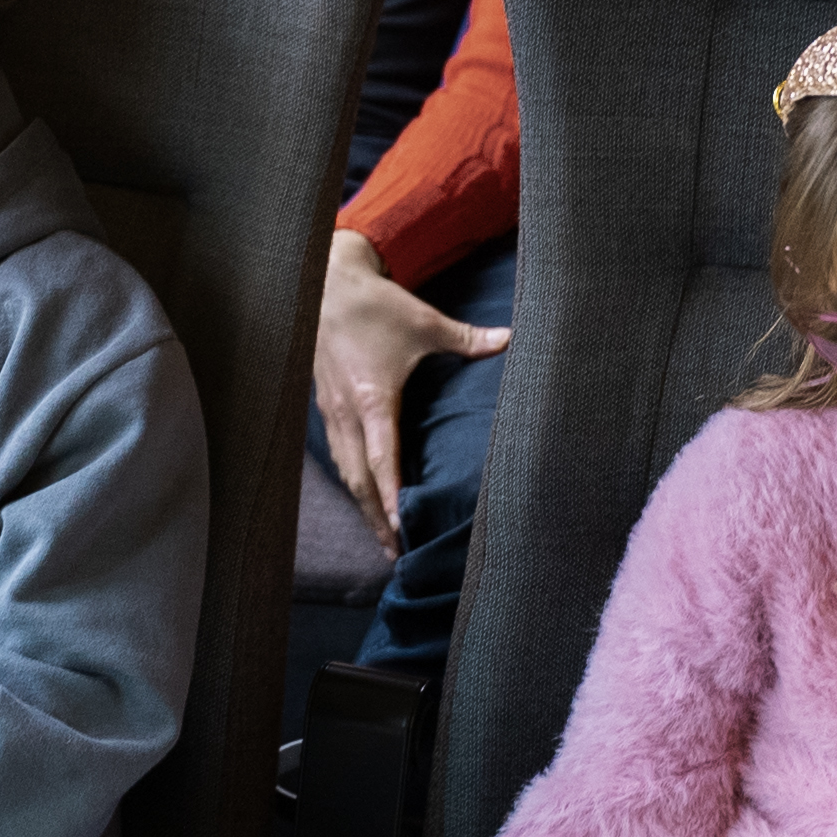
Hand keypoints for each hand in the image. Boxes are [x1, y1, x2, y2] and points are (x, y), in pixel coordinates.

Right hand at [314, 233, 506, 553]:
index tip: (402, 529)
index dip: (391, 499)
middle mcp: (347, 413)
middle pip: (359, 480)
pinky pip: (336, 452)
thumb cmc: (375, 305)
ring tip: (381, 534)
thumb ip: (468, 339)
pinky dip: (350, 478)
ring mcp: (330, 411)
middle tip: (394, 552)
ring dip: (361, 503)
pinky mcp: (324, 405)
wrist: (325, 284)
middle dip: (375, 518)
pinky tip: (363, 491)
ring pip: (344, 470)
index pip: (382, 462)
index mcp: (372, 400)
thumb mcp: (424, 322)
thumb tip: (512, 339)